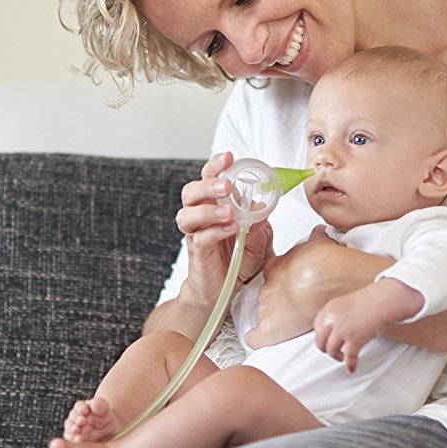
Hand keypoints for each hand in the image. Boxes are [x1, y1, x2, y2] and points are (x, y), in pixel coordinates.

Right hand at [174, 152, 271, 307]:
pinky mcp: (197, 253)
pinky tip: (230, 230)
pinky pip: (199, 238)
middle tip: (226, 186)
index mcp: (213, 205)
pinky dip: (214, 231)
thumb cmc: (237, 260)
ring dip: (207, 210)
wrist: (224, 290)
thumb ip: (259, 224)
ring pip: (187, 214)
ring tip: (228, 213)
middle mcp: (200, 216)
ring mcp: (195, 234)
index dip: (215, 165)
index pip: (208, 178)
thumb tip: (260, 206)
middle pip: (191, 192)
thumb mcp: (258, 240)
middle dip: (208, 185)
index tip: (228, 157)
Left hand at [246, 226, 363, 348]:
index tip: (293, 285)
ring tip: (297, 319)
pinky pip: (255, 337)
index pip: (270, 275)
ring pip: (264, 314)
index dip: (283, 281)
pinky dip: (259, 338)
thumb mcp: (320, 243)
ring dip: (276, 317)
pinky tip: (269, 337)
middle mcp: (269, 287)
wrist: (342, 283)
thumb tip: (316, 234)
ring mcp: (268, 308)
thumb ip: (313, 240)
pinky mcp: (272, 329)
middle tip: (300, 302)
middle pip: (267, 295)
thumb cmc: (333, 265)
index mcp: (276, 268)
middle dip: (280, 299)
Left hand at [312, 279, 421, 371]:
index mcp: (329, 310)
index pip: (317, 327)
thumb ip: (335, 317)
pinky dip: (350, 365)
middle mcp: (332, 320)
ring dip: (336, 356)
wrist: (382, 300)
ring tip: (342, 357)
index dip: (322, 336)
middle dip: (326, 349)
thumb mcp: (343, 305)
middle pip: (320, 341)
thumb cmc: (368, 302)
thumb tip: (331, 332)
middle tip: (333, 351)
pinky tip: (351, 368)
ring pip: (331, 350)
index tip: (326, 341)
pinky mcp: (354, 339)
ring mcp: (342, 330)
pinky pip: (348, 357)